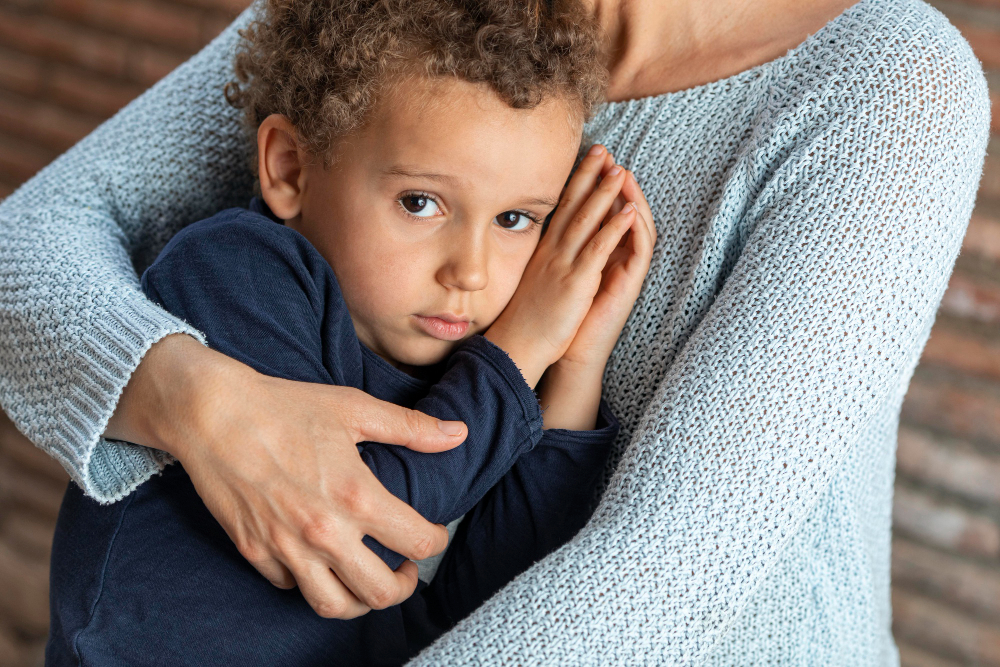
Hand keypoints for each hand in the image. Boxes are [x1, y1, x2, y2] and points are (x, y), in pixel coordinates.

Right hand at [104, 334, 466, 618]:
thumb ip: (411, 427)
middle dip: (404, 585)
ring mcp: (286, 548)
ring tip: (369, 579)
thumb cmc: (285, 407)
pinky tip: (321, 561)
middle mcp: (324, 532)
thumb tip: (458, 434)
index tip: (433, 532)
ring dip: (360, 600)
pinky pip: (291, 587)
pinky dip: (312, 582)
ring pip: (334, 605)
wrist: (212, 414)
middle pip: (379, 592)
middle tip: (407, 568)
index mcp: (356, 496)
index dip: (436, 540)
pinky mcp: (254, 552)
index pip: (418, 542)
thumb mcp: (354, 409)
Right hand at [484, 145, 642, 386]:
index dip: (574, 183)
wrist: (516, 347)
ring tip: (620, 169)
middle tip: (603, 150)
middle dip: (589, 175)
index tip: (586, 162)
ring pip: (586, 221)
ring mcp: (563, 266)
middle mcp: (552, 253)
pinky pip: (598, 249)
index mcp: (543, 253)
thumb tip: (547, 254)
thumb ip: (541, 264)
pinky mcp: (576, 283)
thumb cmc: (522, 323)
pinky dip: (614, 228)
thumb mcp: (530, 284)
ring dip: (605, 193)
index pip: (559, 209)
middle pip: (572, 206)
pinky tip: (629, 210)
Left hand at [558, 153, 655, 370]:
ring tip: (622, 173)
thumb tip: (542, 222)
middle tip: (607, 153)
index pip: (597, 209)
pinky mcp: (629, 284)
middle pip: (618, 209)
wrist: (566, 351)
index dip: (592, 183)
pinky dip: (636, 229)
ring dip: (630, 198)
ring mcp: (624, 269)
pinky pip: (639, 251)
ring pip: (634, 225)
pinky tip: (631, 210)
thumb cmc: (557, 314)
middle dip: (612, 181)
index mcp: (594, 250)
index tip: (583, 158)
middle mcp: (613, 256)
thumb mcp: (554, 271)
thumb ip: (556, 247)